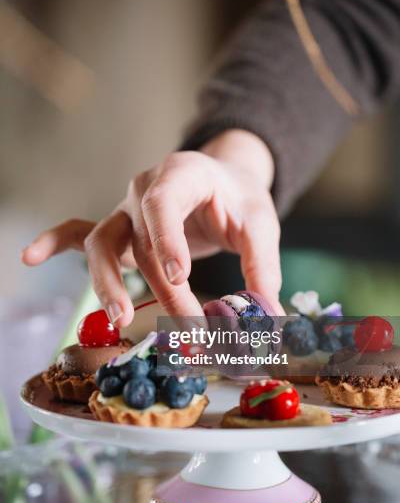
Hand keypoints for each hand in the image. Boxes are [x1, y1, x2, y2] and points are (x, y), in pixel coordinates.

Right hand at [22, 130, 283, 325]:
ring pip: (102, 241)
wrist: (223, 179)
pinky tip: (31, 256)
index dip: (168, 239)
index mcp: (182, 173)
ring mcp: (126, 207)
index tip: (181, 275)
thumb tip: (266, 316)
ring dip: (107, 281)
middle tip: (187, 329)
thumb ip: (262, 265)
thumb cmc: (240, 199)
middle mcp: (146, 187)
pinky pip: (79, 230)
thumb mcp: (260, 222)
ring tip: (119, 317)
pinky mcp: (119, 227)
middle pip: (140, 239)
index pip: (165, 203)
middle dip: (162, 288)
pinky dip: (54, 242)